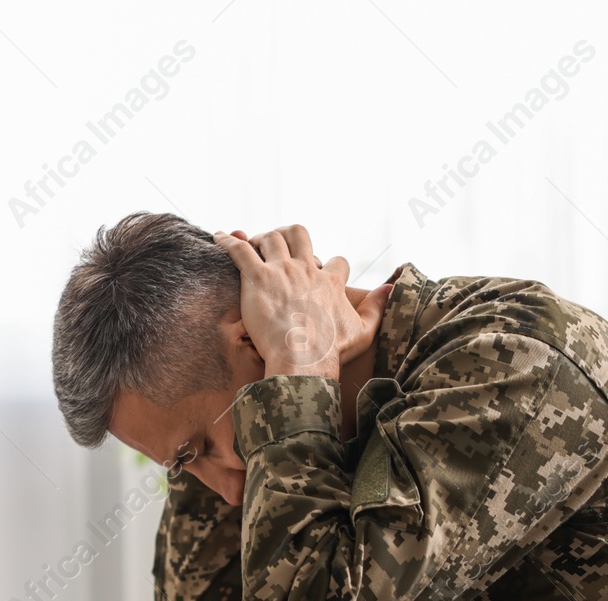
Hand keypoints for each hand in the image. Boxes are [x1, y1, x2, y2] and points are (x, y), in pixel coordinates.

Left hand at [213, 225, 391, 378]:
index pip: (335, 261)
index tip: (320, 273)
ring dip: (261, 237)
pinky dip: (228, 241)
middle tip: (278, 244)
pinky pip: (240, 249)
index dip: (328, 265)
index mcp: (330, 282)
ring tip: (251, 243)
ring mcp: (282, 271)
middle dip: (289, 234)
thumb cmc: (332, 351)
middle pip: (299, 234)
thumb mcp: (364, 331)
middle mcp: (307, 270)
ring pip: (271, 237)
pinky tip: (218, 237)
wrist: (303, 358)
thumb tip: (390, 288)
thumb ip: (377, 308)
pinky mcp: (257, 277)